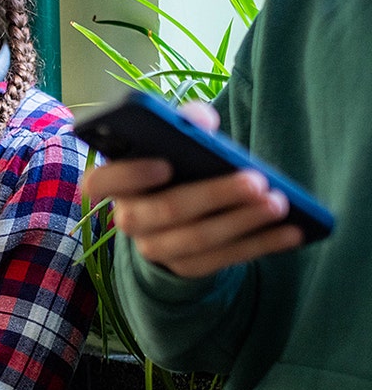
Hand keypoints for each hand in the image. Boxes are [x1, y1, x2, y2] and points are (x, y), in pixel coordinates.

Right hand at [84, 102, 303, 277]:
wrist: (179, 212)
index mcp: (115, 182)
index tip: (166, 163)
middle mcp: (128, 218)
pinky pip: (221, 261)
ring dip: (242, 222)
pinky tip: (290, 232)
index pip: (99, 183)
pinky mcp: (184, 268)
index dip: (129, 175)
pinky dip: (259, 245)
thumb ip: (183, 122)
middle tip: (256, 180)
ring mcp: (154, 248)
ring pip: (197, 239)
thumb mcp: (175, 138)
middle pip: (165, 211)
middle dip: (213, 195)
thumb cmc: (177, 163)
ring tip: (279, 203)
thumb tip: (200, 121)